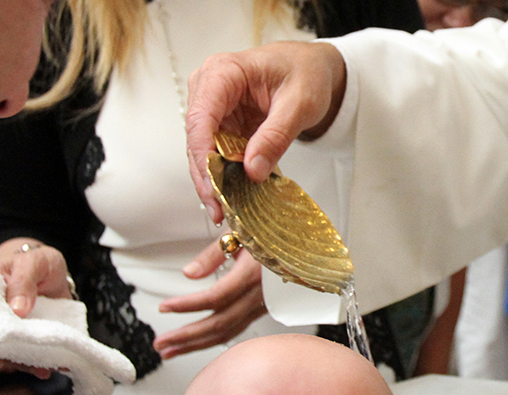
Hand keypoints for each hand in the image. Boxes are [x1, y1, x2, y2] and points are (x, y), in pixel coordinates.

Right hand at [0, 238, 74, 378]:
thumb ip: (24, 281)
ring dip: (15, 363)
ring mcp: (6, 331)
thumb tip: (17, 309)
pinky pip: (24, 357)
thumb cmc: (38, 263)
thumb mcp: (33, 262)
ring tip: (35, 369)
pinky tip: (46, 370)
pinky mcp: (24, 341)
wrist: (57, 275)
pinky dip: (33, 365)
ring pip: (2, 352)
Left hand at [152, 240, 266, 359]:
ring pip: (228, 332)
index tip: (164, 307)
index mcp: (253, 273)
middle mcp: (260, 294)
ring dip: (196, 344)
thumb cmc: (270, 230)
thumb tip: (189, 273)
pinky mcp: (262, 309)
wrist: (300, 239)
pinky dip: (214, 339)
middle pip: (219, 323)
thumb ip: (213, 255)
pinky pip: (236, 328)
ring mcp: (263, 305)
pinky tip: (198, 342)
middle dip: (186, 336)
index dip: (187, 305)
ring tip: (171, 350)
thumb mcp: (239, 232)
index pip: (215, 297)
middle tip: (161, 344)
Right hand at [186, 41, 346, 222]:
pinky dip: (224, 176)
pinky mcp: (221, 125)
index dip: (203, 154)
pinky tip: (232, 198)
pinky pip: (216, 155)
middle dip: (206, 177)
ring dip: (213, 182)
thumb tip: (253, 171)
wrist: (311, 69)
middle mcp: (208, 88)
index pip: (201, 117)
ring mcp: (213, 108)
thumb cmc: (305, 73)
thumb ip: (276, 136)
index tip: (213, 185)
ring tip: (224, 212)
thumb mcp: (300, 104)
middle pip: (196, 138)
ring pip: (202, 152)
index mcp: (223, 72)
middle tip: (219, 210)